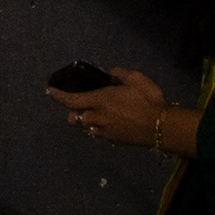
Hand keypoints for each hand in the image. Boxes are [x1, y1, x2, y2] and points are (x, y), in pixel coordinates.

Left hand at [53, 69, 170, 145]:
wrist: (164, 127)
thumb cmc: (149, 100)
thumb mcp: (137, 79)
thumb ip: (121, 74)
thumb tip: (112, 73)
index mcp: (101, 101)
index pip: (73, 100)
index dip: (59, 96)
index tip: (50, 92)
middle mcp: (99, 118)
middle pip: (75, 119)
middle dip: (73, 112)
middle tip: (79, 105)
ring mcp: (107, 132)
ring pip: (87, 129)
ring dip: (86, 122)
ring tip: (94, 115)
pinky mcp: (116, 142)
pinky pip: (101, 136)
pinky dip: (100, 130)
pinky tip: (110, 124)